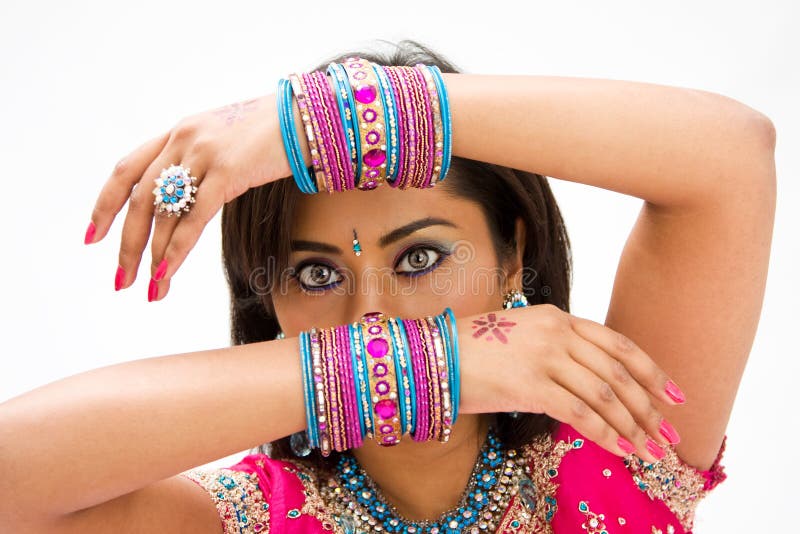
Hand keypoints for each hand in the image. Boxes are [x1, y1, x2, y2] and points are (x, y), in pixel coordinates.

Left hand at [84, 93, 293, 299]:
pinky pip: (195, 218)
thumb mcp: (223, 143)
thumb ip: (199, 164)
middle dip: (127, 244)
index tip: (93, 237)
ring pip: (163, 212)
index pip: (127, 171)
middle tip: (122, 279)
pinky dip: (178, 248)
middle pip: (139, 199)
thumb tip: (185, 202)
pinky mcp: (229, 171)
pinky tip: (168, 270)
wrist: (306, 117)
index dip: (104, 205)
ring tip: (151, 287)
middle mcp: (182, 139)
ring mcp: (204, 154)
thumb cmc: (270, 135)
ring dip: (152, 255)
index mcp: (178, 133)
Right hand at [458, 304, 685, 463]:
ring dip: (633, 426)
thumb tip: (591, 382)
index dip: (651, 371)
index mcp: (558, 318)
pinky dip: (606, 435)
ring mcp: (544, 357)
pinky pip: (580, 414)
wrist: (434, 356)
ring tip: (651, 450)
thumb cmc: (475, 350)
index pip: (617, 344)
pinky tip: (621, 450)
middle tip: (670, 433)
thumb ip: (558, 349)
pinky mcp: (530, 385)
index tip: (675, 395)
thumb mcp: (522, 336)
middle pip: (617, 373)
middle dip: (649, 407)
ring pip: (604, 396)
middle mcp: (557, 333)